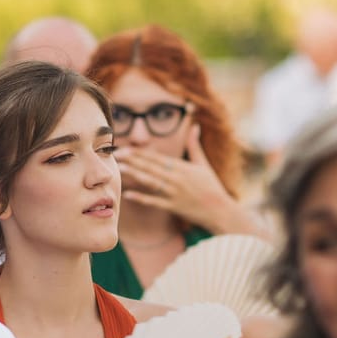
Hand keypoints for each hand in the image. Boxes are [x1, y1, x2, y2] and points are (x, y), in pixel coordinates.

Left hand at [116, 127, 234, 232]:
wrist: (220, 210)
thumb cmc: (212, 187)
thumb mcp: (203, 164)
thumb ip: (194, 146)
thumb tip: (195, 127)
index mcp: (182, 167)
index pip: (157, 158)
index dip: (140, 153)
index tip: (126, 148)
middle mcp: (177, 178)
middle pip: (151, 167)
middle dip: (133, 160)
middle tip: (116, 155)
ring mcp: (174, 193)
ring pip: (151, 182)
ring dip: (135, 175)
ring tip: (120, 169)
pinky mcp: (174, 207)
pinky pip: (155, 202)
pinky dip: (142, 198)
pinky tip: (128, 195)